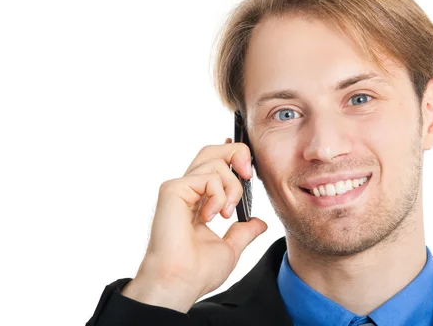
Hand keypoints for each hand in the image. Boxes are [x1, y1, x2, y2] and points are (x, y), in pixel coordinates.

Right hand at [121, 139, 267, 312]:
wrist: (181, 282)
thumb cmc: (197, 271)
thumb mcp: (230, 248)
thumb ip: (244, 231)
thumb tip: (259, 223)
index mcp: (198, 201)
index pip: (214, 164)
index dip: (232, 154)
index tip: (248, 166)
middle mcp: (187, 191)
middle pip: (212, 151)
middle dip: (237, 154)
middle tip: (248, 176)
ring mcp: (179, 188)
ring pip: (214, 159)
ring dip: (231, 186)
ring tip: (226, 214)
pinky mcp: (173, 189)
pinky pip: (208, 176)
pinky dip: (218, 195)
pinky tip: (210, 217)